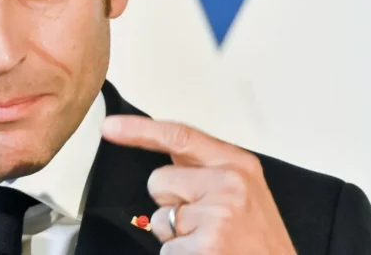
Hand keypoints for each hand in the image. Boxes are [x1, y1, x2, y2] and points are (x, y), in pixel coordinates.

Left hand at [102, 116, 296, 254]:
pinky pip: (165, 248)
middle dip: (170, 204)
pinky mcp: (205, 246)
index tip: (110, 127)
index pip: (179, 136)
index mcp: (237, 165)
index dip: (139, 130)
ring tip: (210, 242)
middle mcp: (228, 185)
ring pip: (157, 218)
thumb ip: (206, 170)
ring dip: (175, 235)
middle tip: (205, 223)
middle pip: (158, 181)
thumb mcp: (244, 191)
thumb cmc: (259, 240)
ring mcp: (216, 216)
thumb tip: (166, 154)